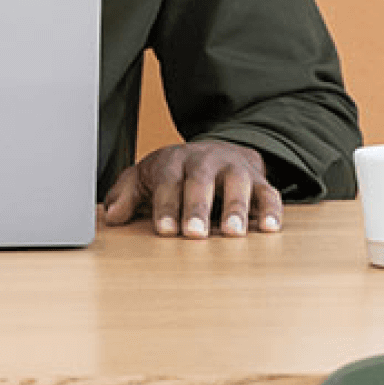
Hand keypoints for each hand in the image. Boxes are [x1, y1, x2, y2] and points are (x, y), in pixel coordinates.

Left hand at [99, 139, 282, 237]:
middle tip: (195, 233)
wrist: (217, 151)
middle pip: (201, 181)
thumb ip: (127, 194)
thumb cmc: (176, 172)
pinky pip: (268, 193)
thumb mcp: (146, 178)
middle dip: (198, 207)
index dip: (166, 206)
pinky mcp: (258, 180)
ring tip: (232, 233)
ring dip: (236, 208)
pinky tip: (270, 228)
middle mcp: (206, 161)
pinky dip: (272, 210)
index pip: (168, 181)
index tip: (165, 230)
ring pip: (237, 184)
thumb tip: (111, 215)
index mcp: (174, 161)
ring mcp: (234, 169)